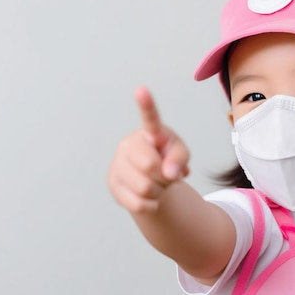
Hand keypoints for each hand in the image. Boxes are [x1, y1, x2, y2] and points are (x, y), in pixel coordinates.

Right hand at [108, 86, 189, 212]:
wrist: (150, 180)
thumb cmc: (166, 159)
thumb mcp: (180, 154)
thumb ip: (180, 158)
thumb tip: (169, 173)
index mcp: (149, 132)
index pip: (149, 118)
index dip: (146, 105)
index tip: (141, 90)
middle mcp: (128, 144)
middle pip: (150, 166)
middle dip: (163, 176)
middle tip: (164, 174)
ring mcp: (118, 165)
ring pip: (144, 188)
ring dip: (158, 191)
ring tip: (156, 184)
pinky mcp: (113, 185)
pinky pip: (139, 203)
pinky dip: (151, 204)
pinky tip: (150, 197)